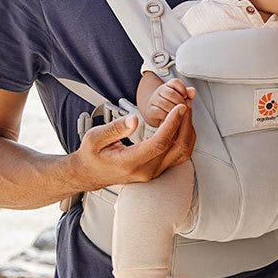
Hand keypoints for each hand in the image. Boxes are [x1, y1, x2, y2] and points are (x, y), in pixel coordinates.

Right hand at [74, 103, 194, 187]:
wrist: (90, 173)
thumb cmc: (92, 156)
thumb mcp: (94, 138)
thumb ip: (114, 128)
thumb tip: (133, 120)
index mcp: (129, 162)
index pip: (159, 143)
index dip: (172, 124)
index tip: (179, 108)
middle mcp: (145, 170)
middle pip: (175, 147)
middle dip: (184, 123)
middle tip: (185, 105)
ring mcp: (153, 172)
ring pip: (181, 152)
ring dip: (187, 131)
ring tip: (185, 112)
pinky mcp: (157, 170)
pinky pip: (178, 155)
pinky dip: (184, 138)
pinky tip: (182, 124)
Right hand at [143, 78, 195, 126]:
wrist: (157, 115)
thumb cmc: (171, 106)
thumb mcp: (181, 99)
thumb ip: (188, 94)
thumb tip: (193, 91)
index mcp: (169, 86)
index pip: (175, 82)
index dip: (182, 89)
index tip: (185, 96)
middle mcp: (160, 91)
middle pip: (171, 93)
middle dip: (180, 102)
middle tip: (184, 108)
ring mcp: (154, 101)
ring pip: (165, 104)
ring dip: (174, 111)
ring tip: (178, 114)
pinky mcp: (150, 111)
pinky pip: (159, 112)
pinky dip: (167, 116)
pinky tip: (171, 118)